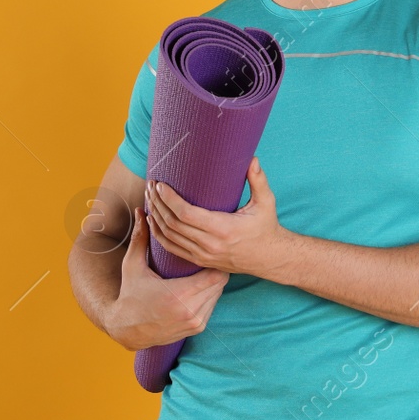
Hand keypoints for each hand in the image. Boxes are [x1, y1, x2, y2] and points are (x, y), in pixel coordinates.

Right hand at [104, 206, 229, 350]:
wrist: (127, 329)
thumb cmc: (130, 294)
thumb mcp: (132, 266)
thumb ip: (139, 238)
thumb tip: (140, 210)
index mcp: (178, 295)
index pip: (215, 273)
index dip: (214, 260)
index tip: (207, 248)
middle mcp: (190, 312)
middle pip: (220, 283)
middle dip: (215, 268)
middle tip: (209, 254)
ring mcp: (195, 322)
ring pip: (218, 294)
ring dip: (213, 282)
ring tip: (205, 267)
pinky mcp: (197, 328)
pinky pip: (213, 305)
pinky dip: (209, 295)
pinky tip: (200, 285)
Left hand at [147, 157, 293, 279]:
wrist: (270, 258)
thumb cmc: (266, 227)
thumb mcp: (266, 203)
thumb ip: (259, 180)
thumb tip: (252, 158)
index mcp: (224, 229)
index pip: (186, 214)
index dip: (170, 199)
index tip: (161, 185)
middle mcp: (210, 245)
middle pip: (173, 224)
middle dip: (158, 203)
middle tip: (151, 185)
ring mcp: (203, 255)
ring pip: (169, 237)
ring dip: (155, 217)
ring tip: (149, 198)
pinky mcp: (200, 261)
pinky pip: (172, 249)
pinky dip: (158, 234)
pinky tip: (152, 220)